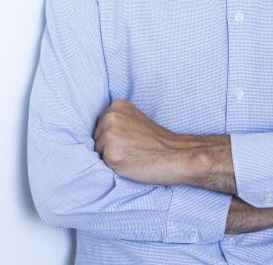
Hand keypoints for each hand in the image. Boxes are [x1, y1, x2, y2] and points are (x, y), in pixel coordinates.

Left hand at [93, 100, 234, 191]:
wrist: (177, 156)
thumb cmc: (157, 142)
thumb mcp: (135, 120)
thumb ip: (117, 120)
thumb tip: (95, 131)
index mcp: (116, 105)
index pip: (100, 124)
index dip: (112, 137)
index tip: (129, 141)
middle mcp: (110, 117)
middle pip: (96, 137)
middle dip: (109, 146)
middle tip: (132, 150)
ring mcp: (109, 135)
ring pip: (97, 151)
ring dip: (109, 157)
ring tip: (132, 156)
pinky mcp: (111, 155)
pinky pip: (102, 164)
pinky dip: (114, 167)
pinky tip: (130, 163)